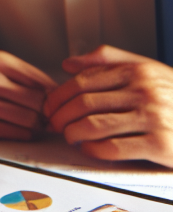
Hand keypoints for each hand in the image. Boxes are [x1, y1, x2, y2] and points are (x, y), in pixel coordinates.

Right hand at [0, 51, 54, 138]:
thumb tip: (57, 92)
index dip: (53, 94)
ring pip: (28, 119)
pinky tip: (24, 129)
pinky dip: (26, 133)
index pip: (39, 80)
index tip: (57, 101)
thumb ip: (25, 74)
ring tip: (39, 123)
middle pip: (36, 101)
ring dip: (39, 124)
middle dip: (47, 111)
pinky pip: (15, 133)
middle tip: (51, 115)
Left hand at [44, 46, 172, 166]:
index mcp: (138, 71)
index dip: (59, 95)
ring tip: (69, 136)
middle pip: (84, 103)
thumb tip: (69, 63)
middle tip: (54, 124)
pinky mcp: (161, 145)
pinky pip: (113, 148)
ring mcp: (154, 118)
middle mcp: (145, 91)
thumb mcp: (149, 71)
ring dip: (72, 133)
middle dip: (60, 116)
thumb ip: (110, 61)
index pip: (83, 81)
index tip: (50, 105)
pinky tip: (89, 149)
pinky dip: (93, 150)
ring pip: (94, 125)